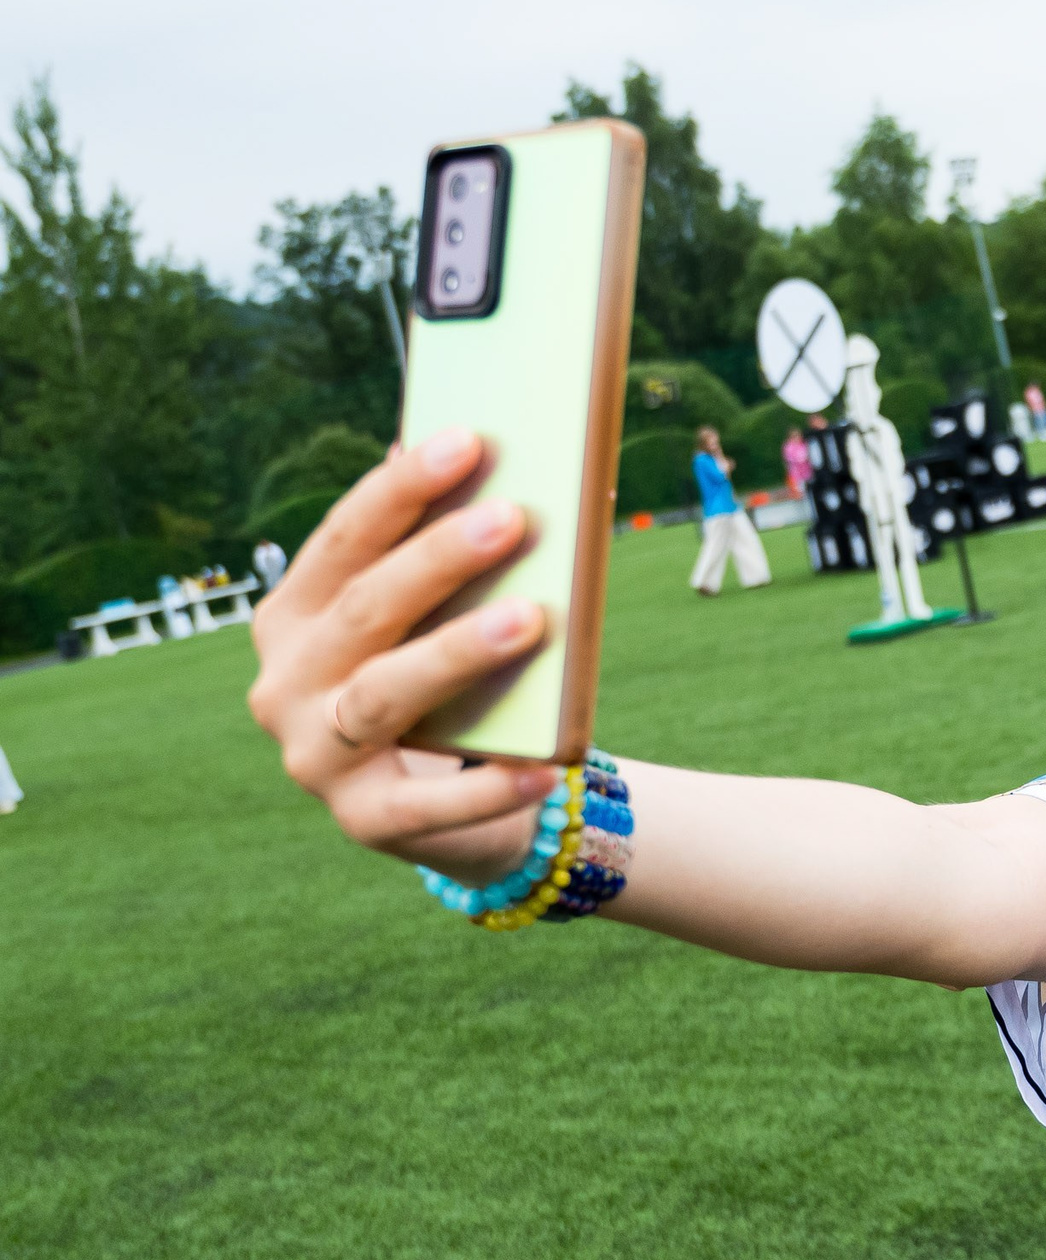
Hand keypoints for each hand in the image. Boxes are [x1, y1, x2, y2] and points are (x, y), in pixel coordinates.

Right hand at [247, 428, 557, 884]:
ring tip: (531, 619)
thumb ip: (441, 560)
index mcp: (294, 617)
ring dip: (457, 653)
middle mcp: (285, 682)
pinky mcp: (361, 819)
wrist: (458, 808)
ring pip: (384, 694)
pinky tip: (546, 765)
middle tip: (512, 518)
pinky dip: (488, 785)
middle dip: (437, 560)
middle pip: (364, 611)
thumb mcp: (437, 621)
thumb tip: (493, 463)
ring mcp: (313, 755)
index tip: (465, 440)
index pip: (342, 541)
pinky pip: (428, 803)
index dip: (399, 489)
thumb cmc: (450, 689)